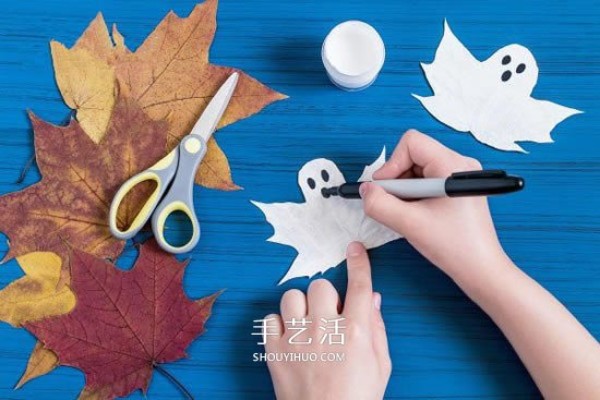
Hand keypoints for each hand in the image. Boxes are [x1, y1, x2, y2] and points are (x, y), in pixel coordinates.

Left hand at [263, 242, 390, 399]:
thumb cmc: (358, 397)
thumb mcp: (381, 366)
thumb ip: (377, 329)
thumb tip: (373, 298)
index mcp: (356, 332)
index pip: (359, 285)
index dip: (359, 262)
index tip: (354, 247)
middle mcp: (325, 329)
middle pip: (320, 286)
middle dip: (326, 297)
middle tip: (328, 316)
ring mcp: (297, 339)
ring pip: (292, 296)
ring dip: (301, 307)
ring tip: (306, 325)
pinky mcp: (275, 351)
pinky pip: (270, 318)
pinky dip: (279, 324)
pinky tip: (290, 337)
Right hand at [361, 130, 507, 283]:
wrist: (480, 269)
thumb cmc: (455, 246)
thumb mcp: (409, 224)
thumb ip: (379, 204)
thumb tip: (365, 190)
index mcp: (452, 165)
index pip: (411, 143)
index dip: (391, 164)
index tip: (385, 189)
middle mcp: (459, 164)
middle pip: (413, 155)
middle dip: (397, 179)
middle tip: (395, 204)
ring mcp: (459, 176)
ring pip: (417, 169)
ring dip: (405, 190)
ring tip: (408, 213)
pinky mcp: (457, 189)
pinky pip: (426, 181)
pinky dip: (414, 196)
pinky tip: (417, 215)